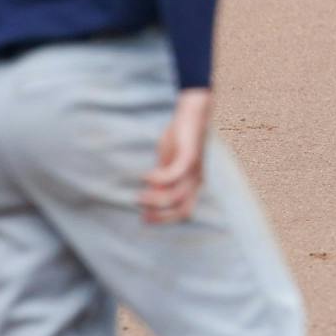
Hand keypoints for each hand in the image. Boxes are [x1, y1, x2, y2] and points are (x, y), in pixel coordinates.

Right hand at [141, 87, 211, 223]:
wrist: (192, 115)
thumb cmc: (179, 140)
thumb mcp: (168, 163)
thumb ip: (163, 180)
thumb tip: (151, 197)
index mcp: (194, 185)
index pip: (184, 212)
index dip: (165, 219)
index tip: (145, 218)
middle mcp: (197, 181)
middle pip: (183, 210)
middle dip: (162, 216)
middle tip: (142, 214)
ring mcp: (194, 170)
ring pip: (177, 196)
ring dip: (156, 199)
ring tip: (139, 196)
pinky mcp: (189, 156)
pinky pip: (174, 174)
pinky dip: (159, 179)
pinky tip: (146, 176)